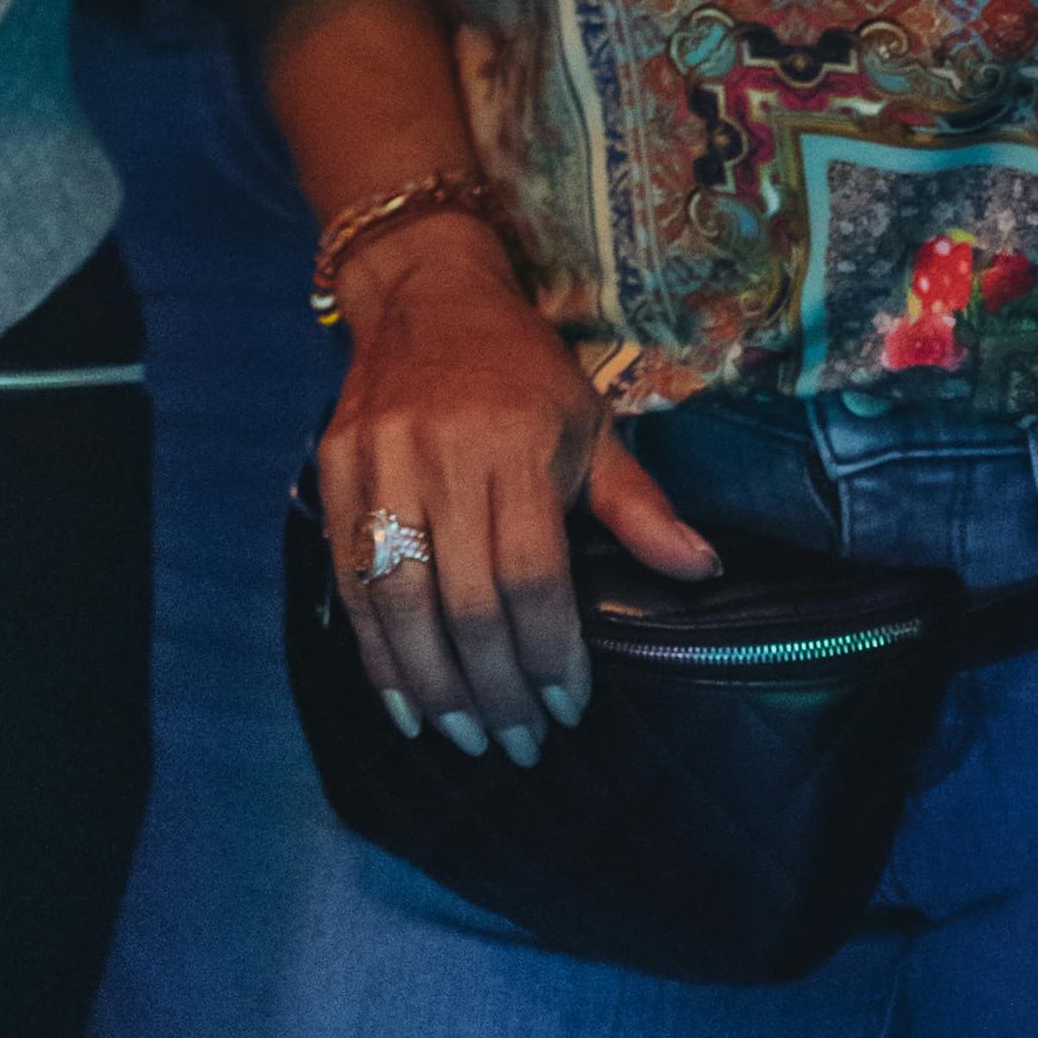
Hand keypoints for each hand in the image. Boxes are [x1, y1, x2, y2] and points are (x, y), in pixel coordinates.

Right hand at [317, 211, 714, 759]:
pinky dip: (374, 651)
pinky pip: (349, 578)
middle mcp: (439, 455)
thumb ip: (639, 504)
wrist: (422, 292)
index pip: (530, 576)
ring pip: (398, 601)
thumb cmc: (521, 367)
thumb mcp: (591, 422)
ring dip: (432, 686)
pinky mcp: (335, 469)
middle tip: (520, 746)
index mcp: (512, 444)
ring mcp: (378, 462)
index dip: (550, 654)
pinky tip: (403, 701)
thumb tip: (701, 570)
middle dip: (494, 690)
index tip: (569, 708)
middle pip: (463, 603)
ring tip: (465, 740)